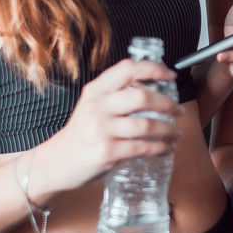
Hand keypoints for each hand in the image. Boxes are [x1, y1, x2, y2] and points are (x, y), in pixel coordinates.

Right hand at [33, 59, 184, 194]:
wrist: (54, 163)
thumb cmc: (80, 134)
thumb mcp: (91, 106)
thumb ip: (115, 95)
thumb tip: (154, 88)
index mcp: (95, 90)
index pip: (128, 69)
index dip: (154, 69)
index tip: (171, 75)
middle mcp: (97, 106)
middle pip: (142, 96)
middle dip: (168, 104)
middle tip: (178, 111)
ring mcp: (101, 130)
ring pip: (146, 125)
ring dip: (168, 130)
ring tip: (175, 133)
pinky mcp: (106, 152)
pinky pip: (142, 148)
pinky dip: (161, 148)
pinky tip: (166, 148)